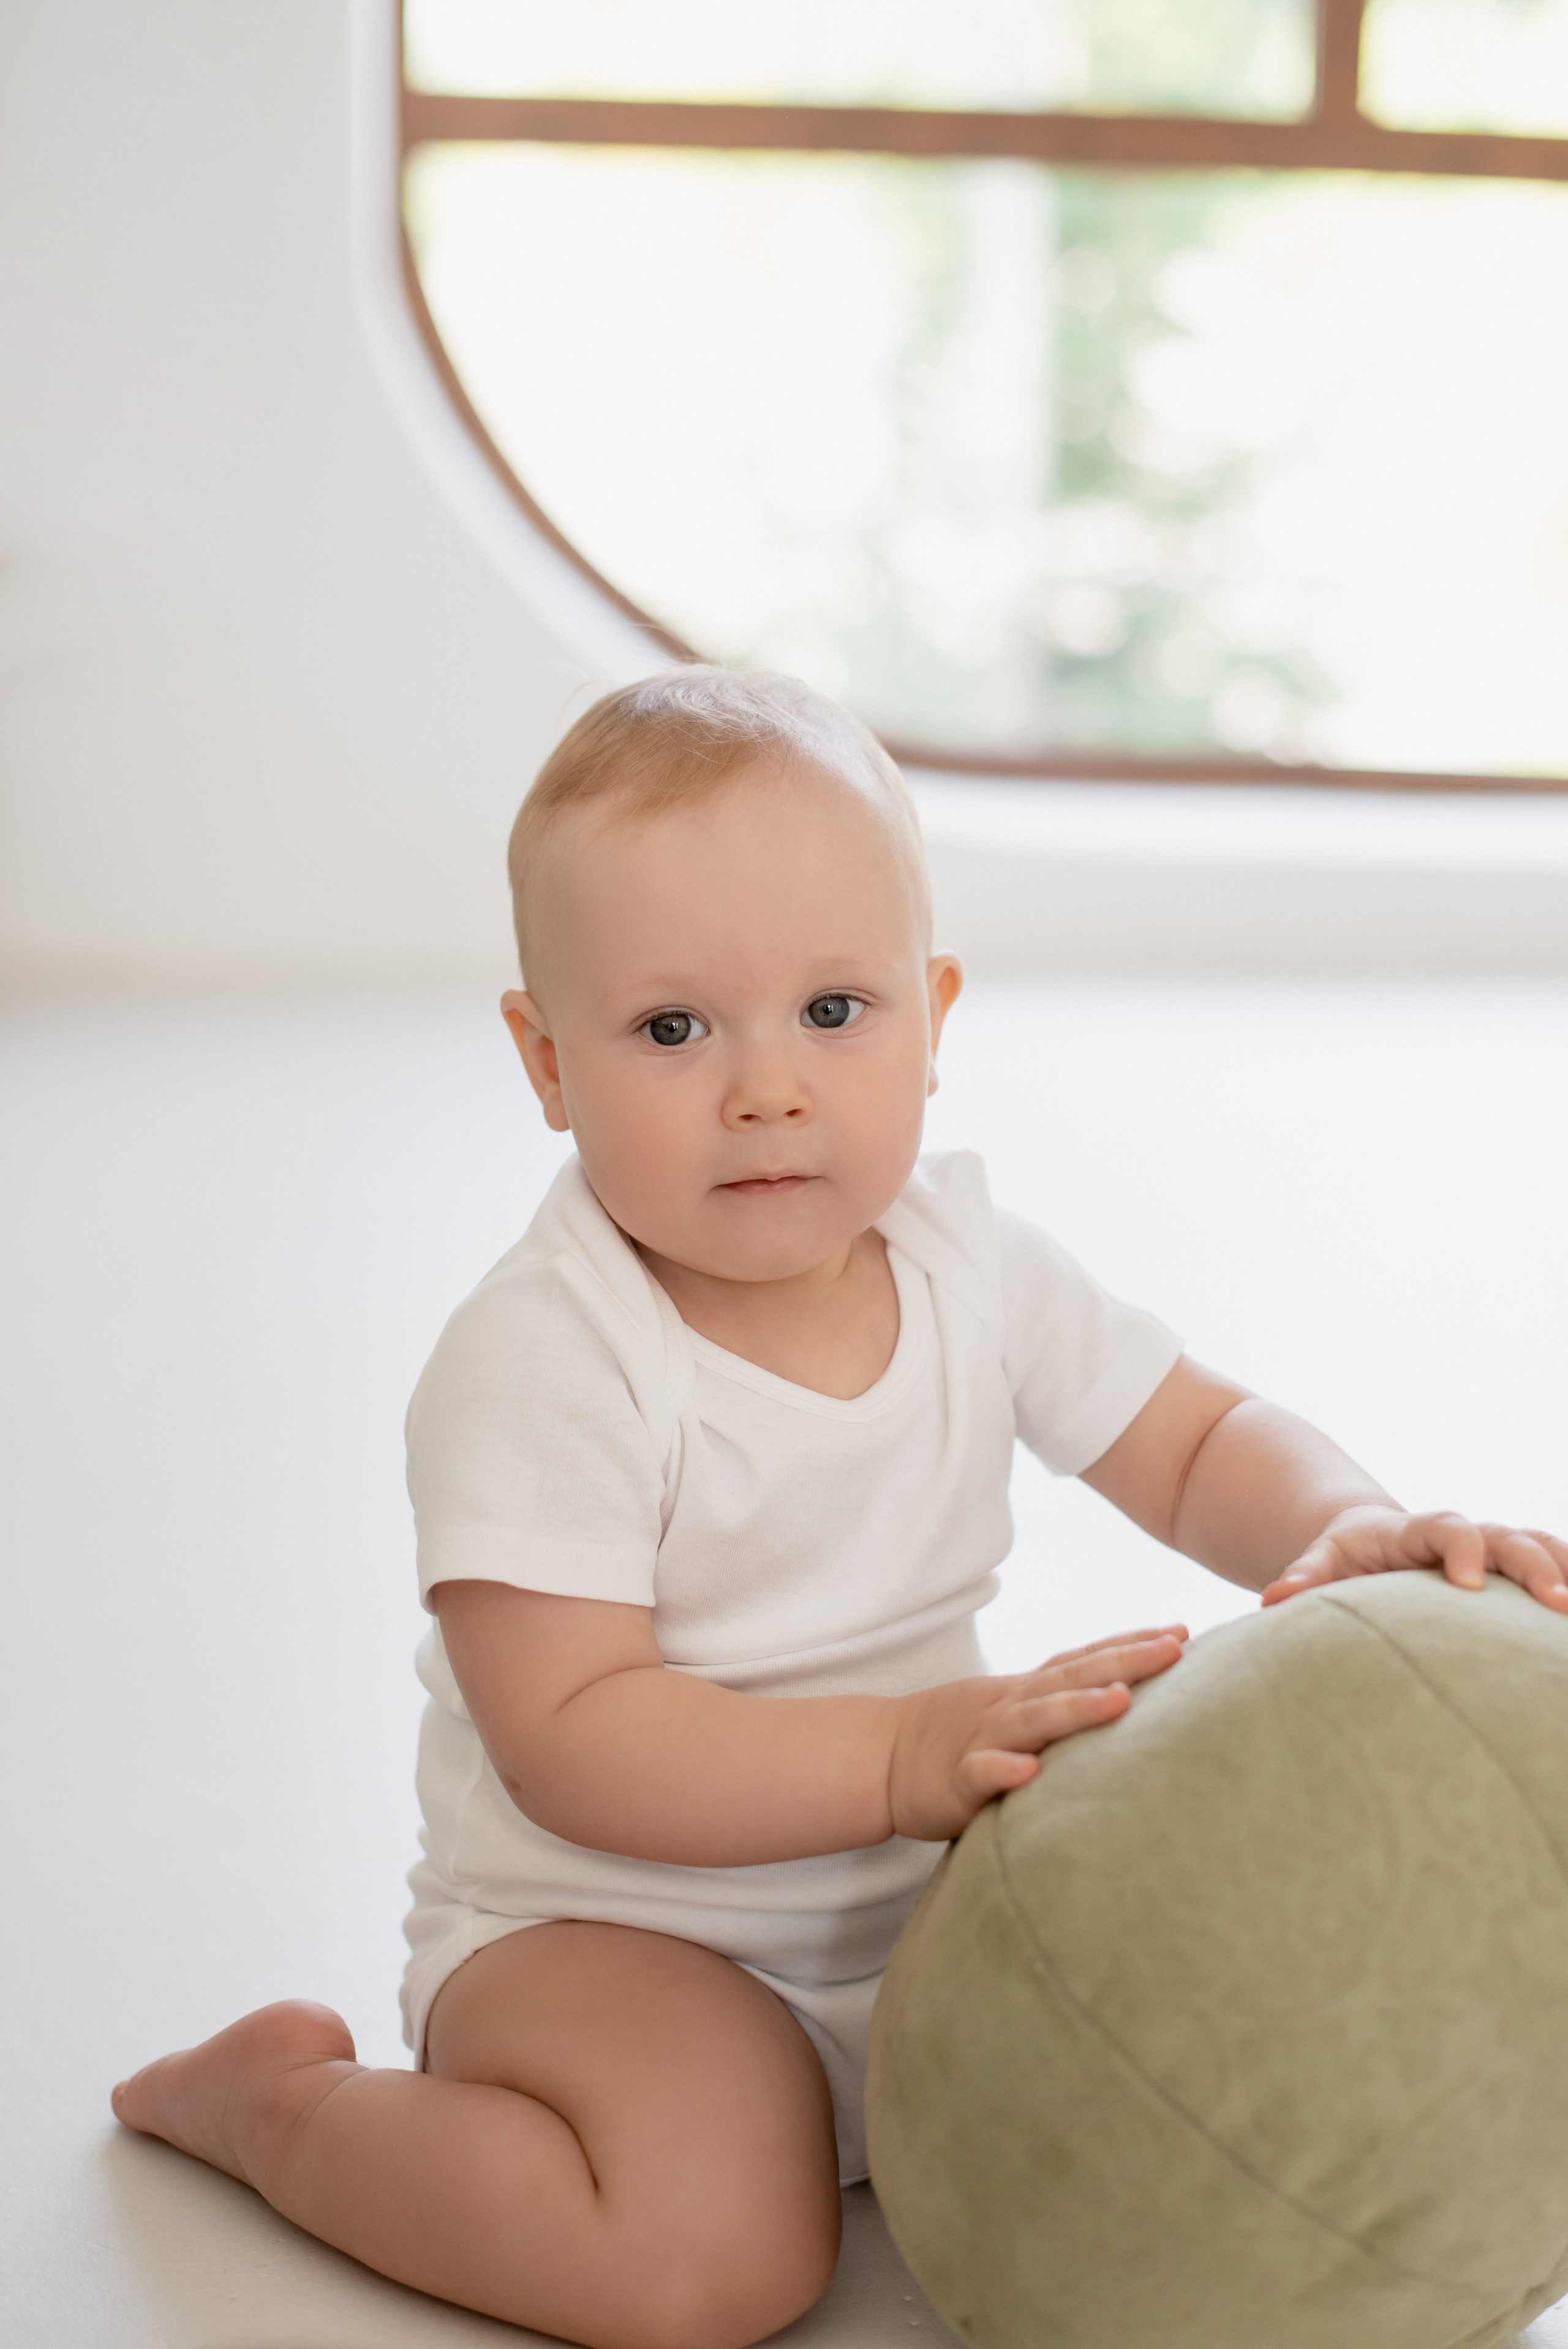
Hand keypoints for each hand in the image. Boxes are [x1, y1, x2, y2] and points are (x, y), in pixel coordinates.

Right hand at [887, 1626, 1186, 1842]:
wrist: (885, 1757)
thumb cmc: (964, 1737)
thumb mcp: (1017, 1712)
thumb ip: (1063, 1702)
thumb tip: (1130, 1697)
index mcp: (1029, 1692)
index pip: (1084, 1660)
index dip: (1131, 1645)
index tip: (1183, 1632)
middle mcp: (1012, 1707)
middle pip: (1072, 1678)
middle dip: (1125, 1663)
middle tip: (1174, 1649)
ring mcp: (984, 1739)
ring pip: (1034, 1721)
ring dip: (1076, 1710)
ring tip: (1118, 1702)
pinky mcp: (957, 1780)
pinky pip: (981, 1773)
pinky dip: (1004, 1770)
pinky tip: (1029, 1772)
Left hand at [1261, 1505, 1567, 1613]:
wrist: (1371, 1542)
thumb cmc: (1343, 1559)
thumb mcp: (1320, 1562)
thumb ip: (1303, 1578)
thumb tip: (1271, 1600)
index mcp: (1415, 1531)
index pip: (1445, 1527)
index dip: (1460, 1548)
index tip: (1468, 1583)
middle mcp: (1462, 1534)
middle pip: (1506, 1536)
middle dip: (1533, 1565)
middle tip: (1557, 1601)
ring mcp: (1490, 1549)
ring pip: (1538, 1545)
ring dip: (1563, 1570)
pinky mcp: (1506, 1569)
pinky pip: (1550, 1563)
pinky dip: (1566, 1576)